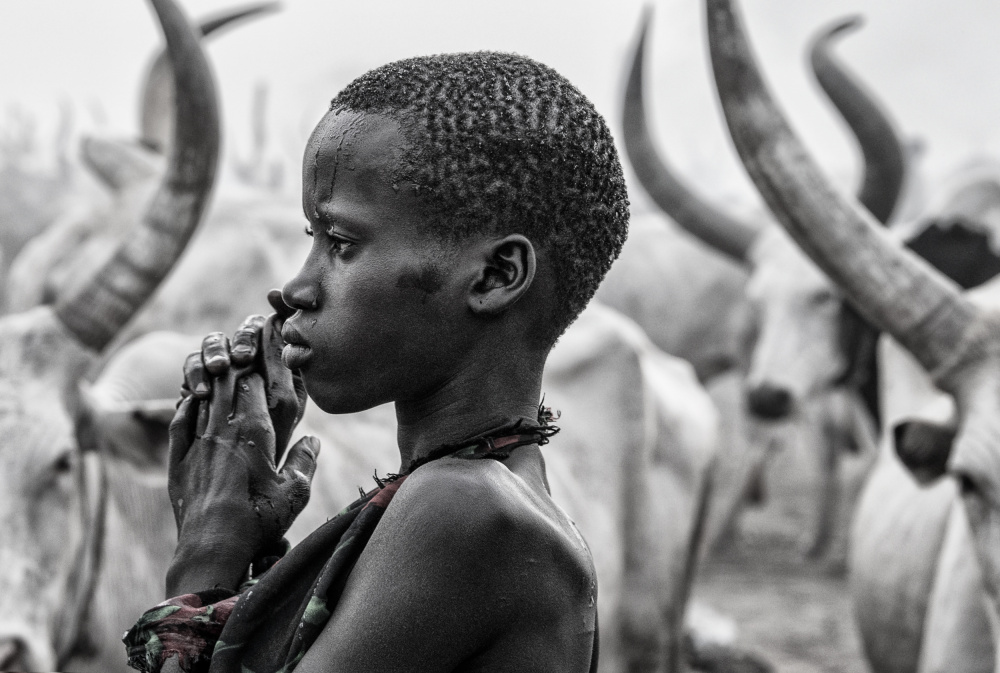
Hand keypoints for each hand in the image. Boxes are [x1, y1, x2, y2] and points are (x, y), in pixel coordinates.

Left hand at [166, 292, 317, 593]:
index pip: (257, 380)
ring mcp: (197, 442)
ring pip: (203, 395)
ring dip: (210, 374)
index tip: (266, 335)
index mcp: (254, 430)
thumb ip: (304, 461)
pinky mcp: (178, 460)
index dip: (261, 357)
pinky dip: (186, 403)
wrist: (210, 548)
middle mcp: (223, 428)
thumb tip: (313, 441)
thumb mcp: (295, 492)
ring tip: (218, 358)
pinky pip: (179, 421)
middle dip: (237, 357)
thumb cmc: (259, 521)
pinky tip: (189, 397)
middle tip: (244, 338)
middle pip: (228, 380)